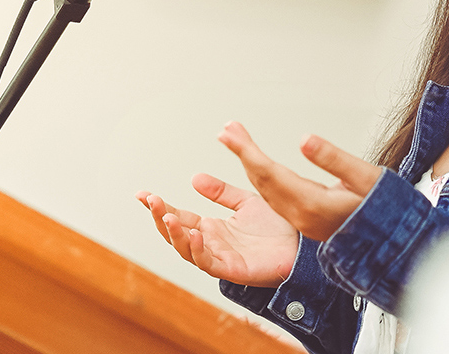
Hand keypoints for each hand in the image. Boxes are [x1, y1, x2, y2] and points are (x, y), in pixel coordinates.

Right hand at [136, 173, 298, 287]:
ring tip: (167, 216)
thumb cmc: (280, 227)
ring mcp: (220, 258)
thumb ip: (221, 192)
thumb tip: (195, 179)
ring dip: (174, 234)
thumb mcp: (246, 201)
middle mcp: (212, 244)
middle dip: (160, 218)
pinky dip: (199, 251)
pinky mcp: (234, 270)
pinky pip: (209, 264)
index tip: (142, 194)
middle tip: (151, 200)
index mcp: (211, 229)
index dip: (159, 207)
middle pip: (175, 234)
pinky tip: (196, 234)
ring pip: (187, 250)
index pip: (178, 217)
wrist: (305, 243)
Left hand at [218, 122, 383, 241]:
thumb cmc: (386, 210)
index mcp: (312, 204)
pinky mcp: (305, 219)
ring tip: (235, 139)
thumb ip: (334, 159)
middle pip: (261, 181)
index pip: (270, 173)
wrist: (396, 244)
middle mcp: (301, 215)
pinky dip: (261, 176)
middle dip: (242, 153)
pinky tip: (255, 163)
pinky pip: (274, 197)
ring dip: (248, 163)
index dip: (246, 151)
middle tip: (226, 130)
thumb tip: (304, 140)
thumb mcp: (366, 178)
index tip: (229, 132)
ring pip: (265, 190)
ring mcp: (302, 220)